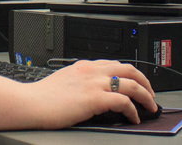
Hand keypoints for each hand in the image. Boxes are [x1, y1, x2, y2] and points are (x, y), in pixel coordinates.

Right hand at [27, 59, 157, 128]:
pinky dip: (134, 111)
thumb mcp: (63, 82)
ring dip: (146, 96)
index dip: (130, 73)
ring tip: (150, 107)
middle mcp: (91, 71)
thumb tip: (90, 93)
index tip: (136, 83)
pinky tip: (134, 118)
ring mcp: (94, 83)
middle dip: (145, 81)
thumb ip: (79, 82)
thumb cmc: (41, 97)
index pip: (114, 64)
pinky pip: (124, 102)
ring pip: (132, 83)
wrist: (31, 103)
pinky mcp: (95, 98)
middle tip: (150, 94)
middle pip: (129, 69)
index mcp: (83, 66)